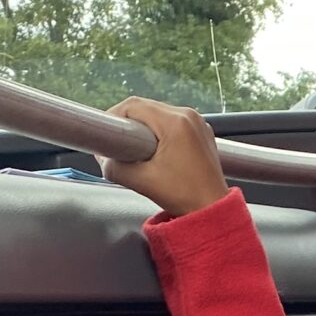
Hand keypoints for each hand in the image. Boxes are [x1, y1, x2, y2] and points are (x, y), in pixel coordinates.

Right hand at [101, 98, 229, 216]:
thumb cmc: (185, 196)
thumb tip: (102, 158)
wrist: (212, 210)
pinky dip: (159, 133)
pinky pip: (173, 123)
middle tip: (117, 145)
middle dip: (128, 124)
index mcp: (175, 122)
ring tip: (136, 150)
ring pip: (159, 114)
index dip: (113, 116)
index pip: (133, 106)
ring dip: (143, 128)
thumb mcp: (141, 181)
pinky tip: (154, 152)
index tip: (105, 133)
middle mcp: (189, 116)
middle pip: (146, 107)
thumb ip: (114, 167)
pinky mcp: (201, 132)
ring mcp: (198, 122)